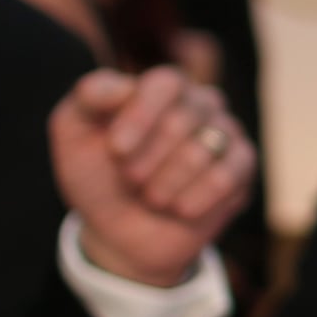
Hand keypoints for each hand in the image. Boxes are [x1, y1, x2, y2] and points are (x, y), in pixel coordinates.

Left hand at [54, 65, 254, 290]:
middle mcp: (200, 102)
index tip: (116, 150)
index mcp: (162, 87)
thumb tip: (125, 86)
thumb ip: (89, 96)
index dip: (141, 116)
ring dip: (165, 185)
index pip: (165, 84)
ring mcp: (226, 133)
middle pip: (183, 120)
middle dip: (146, 160)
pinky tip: (179, 209)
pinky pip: (228, 177)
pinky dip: (195, 200)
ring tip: (152, 197)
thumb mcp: (73, 133)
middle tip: (130, 180)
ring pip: (203, 151)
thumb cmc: (97, 175)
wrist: (121, 233)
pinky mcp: (243, 167)